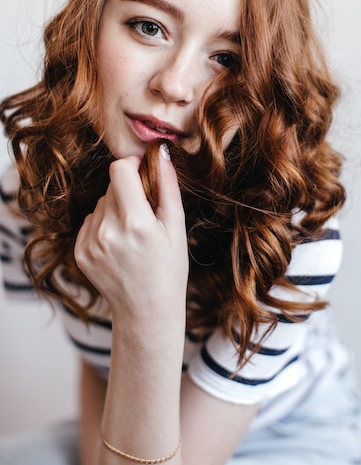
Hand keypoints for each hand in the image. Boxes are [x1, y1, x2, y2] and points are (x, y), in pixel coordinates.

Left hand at [74, 146, 188, 324]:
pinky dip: (104, 225)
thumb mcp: (176, 226)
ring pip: (101, 203)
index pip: (119, 170)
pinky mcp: (80, 252)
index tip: (142, 172)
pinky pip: (91, 221)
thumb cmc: (169, 269)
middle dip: (128, 191)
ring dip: (116, 209)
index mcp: (135, 223)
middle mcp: (108, 231)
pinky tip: (119, 245)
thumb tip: (160, 153)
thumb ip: (167, 186)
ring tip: (133, 235)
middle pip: (112, 186)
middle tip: (145, 215)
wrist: (146, 311)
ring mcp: (90, 243)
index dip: (131, 165)